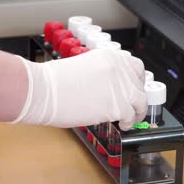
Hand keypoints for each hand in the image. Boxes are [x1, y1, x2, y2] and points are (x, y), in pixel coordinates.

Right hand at [13, 49, 147, 129]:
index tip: (134, 89)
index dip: (136, 81)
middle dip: (137, 98)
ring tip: (131, 120)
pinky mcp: (116, 106)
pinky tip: (122, 125)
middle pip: (139, 85)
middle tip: (134, 107)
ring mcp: (119, 87)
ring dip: (138, 112)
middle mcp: (118, 69)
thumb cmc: (52, 82)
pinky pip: (130, 116)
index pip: (135, 67)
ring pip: (140, 101)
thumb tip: (108, 89)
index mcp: (108, 57)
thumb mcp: (82, 68)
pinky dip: (129, 123)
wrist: (42, 91)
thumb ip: (100, 75)